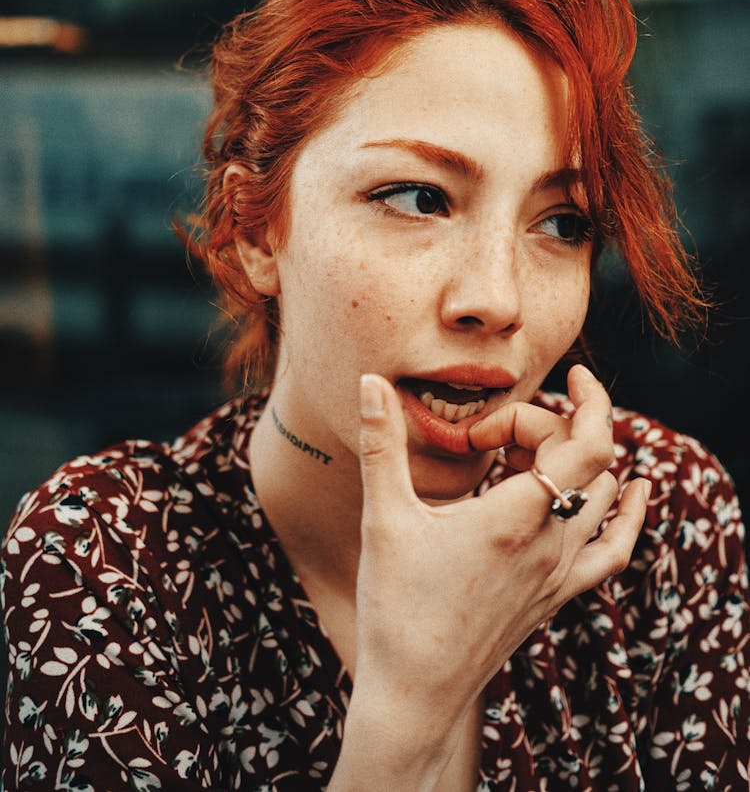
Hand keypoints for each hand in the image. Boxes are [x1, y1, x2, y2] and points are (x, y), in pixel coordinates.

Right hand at [344, 366, 648, 777]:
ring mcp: (558, 574)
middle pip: (590, 462)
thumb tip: (371, 380)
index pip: (586, 443)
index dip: (589, 400)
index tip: (569, 374)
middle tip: (491, 435)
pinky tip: (633, 494)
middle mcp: (550, 543)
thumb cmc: (395, 605)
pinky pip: (613, 551)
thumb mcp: (385, 517)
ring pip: (604, 498)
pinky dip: (629, 516)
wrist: (415, 691)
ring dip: (579, 461)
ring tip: (527, 451)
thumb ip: (382, 443)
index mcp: (514, 516)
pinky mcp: (556, 597)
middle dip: (551, 428)